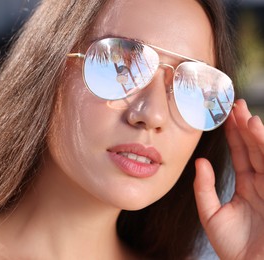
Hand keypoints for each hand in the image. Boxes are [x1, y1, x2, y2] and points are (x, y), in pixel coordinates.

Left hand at [194, 99, 263, 259]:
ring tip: (245, 114)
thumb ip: (204, 188)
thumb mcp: (212, 215)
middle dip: (245, 126)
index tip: (224, 116)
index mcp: (247, 186)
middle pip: (253, 148)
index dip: (233, 135)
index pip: (240, 154)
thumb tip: (200, 162)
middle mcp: (262, 183)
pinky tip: (257, 131)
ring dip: (256, 133)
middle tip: (235, 104)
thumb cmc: (234, 247)